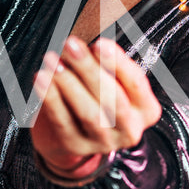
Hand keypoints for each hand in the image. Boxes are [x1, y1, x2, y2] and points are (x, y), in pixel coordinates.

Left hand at [29, 36, 162, 179]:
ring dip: (67, 83)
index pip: (136, 84)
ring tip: (52, 59)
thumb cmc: (102, 93)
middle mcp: (130, 130)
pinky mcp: (77, 146)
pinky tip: (41, 78)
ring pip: (88, 113)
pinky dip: (51, 98)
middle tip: (70, 45)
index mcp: (146, 110)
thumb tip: (89, 43)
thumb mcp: (114, 79)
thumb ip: (108, 63)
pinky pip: (62, 122)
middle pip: (112, 99)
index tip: (99, 43)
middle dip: (90, 69)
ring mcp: (104, 142)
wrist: (80, 129)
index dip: (118, 64)